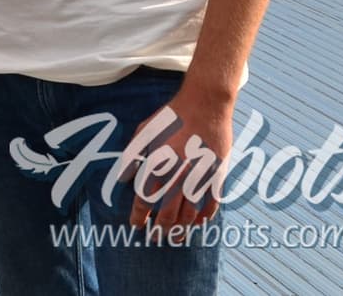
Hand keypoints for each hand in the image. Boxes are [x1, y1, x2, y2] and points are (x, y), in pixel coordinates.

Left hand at [125, 87, 231, 234]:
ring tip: (174, 236)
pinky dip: (205, 217)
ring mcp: (201, 176)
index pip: (145, 199)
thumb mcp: (143, 131)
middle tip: (155, 237)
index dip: (139, 216)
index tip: (135, 226)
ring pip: (190, 213)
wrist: (206, 104)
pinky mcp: (218, 174)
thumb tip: (124, 178)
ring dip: (181, 228)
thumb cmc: (171, 116)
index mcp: (159, 164)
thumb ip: (132, 156)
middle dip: (160, 228)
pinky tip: (198, 224)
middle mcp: (179, 174)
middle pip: (168, 212)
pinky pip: (213, 204)